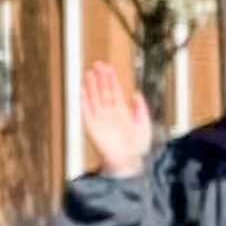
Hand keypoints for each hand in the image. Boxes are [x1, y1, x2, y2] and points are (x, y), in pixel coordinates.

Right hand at [83, 60, 151, 177]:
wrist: (128, 162)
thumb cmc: (137, 146)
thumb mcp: (143, 123)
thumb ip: (140, 108)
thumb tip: (136, 93)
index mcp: (122, 111)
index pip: (115, 91)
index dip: (111, 79)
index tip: (108, 67)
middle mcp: (110, 113)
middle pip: (104, 91)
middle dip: (100, 78)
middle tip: (97, 64)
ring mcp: (101, 119)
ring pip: (95, 98)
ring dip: (91, 86)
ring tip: (89, 73)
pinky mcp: (92, 128)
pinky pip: (86, 112)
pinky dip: (84, 102)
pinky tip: (82, 91)